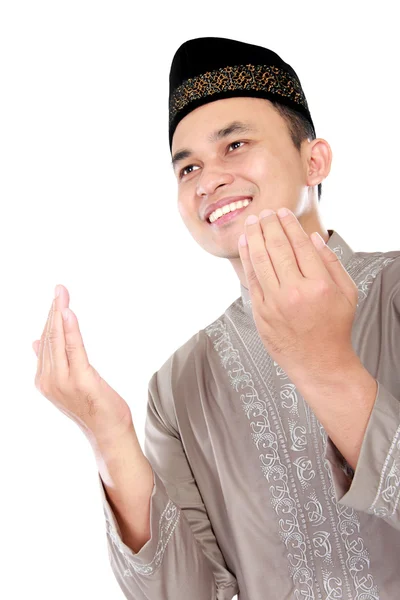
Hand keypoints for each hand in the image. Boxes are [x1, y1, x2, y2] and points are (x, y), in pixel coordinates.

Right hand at [33, 284, 132, 446]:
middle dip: (53, 310)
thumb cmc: (92, 406)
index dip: (49, 317)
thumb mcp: (68, 383)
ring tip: (61, 295)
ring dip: (59, 314)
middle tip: (59, 289)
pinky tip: (68, 313)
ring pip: (58, 340)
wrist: (108, 432)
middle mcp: (49, 380)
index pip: (45, 341)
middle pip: (49, 337)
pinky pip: (73, 348)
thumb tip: (35, 342)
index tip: (56, 297)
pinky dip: (70, 329)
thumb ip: (51, 362)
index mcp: (44, 379)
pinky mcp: (80, 380)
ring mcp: (63, 381)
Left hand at [238, 208, 358, 381]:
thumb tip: (313, 238)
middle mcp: (295, 293)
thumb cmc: (335, 327)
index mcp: (319, 286)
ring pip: (260, 261)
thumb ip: (332, 263)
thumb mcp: (347, 293)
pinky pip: (251, 279)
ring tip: (252, 222)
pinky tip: (246, 244)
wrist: (319, 363)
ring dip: (254, 237)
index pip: (300, 245)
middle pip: (277, 249)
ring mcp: (274, 304)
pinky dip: (247, 259)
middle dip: (269, 226)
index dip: (289, 225)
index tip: (282, 212)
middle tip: (265, 212)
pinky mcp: (261, 313)